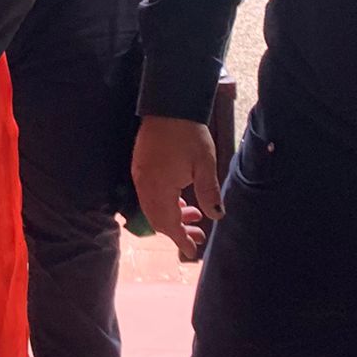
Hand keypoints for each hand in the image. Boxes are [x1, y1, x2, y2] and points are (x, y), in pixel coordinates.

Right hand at [132, 114, 222, 261]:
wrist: (169, 106)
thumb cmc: (189, 134)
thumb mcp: (205, 164)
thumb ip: (209, 192)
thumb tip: (216, 216)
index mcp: (159, 187)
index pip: (168, 223)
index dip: (180, 239)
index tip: (192, 250)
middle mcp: (145, 185)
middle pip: (157, 219)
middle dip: (176, 230)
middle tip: (198, 234)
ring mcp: (140, 176)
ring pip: (152, 208)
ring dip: (171, 216)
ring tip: (194, 214)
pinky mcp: (140, 168)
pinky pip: (149, 196)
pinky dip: (164, 204)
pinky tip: (180, 199)